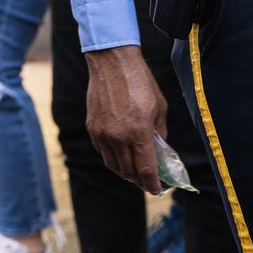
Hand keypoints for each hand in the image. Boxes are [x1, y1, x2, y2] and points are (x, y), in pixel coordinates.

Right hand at [84, 45, 168, 193]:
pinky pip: (102, 151)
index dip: (152, 184)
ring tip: (133, 173)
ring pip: (113, 165)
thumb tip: (159, 151)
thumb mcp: (159, 108)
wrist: (112, 62)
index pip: (145, 170)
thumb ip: (160, 133)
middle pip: (128, 171)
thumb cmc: (140, 82)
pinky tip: (120, 156)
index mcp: (139, 133)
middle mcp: (118, 137)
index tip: (157, 190)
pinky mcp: (92, 127)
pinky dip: (112, 158)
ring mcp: (103, 133)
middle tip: (148, 182)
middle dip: (139, 181)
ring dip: (124, 173)